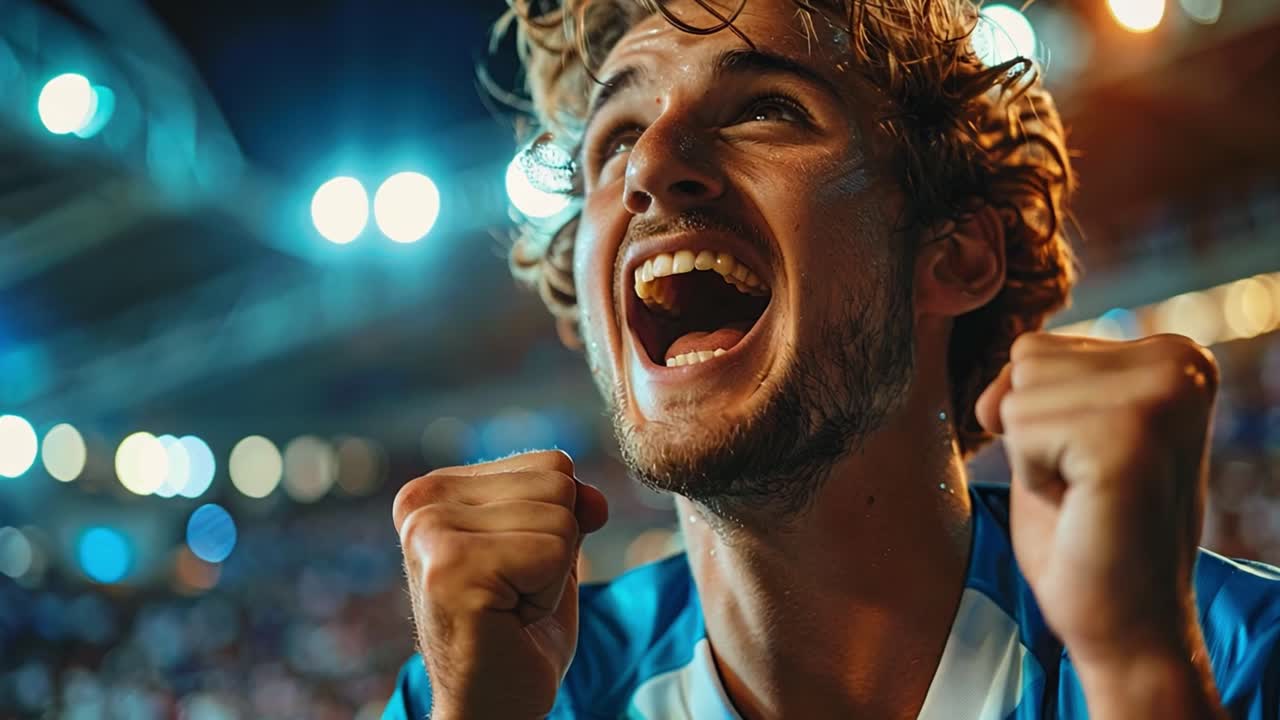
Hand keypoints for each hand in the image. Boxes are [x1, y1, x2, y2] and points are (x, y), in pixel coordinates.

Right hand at [393, 450, 609, 719]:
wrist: (491, 707)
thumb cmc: (517, 631)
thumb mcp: (550, 551)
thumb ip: (569, 507)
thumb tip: (595, 498)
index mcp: (436, 489)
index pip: (551, 463)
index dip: (556, 525)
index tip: (514, 570)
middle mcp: (422, 502)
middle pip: (558, 484)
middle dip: (556, 549)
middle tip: (514, 594)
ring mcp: (431, 534)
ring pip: (560, 519)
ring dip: (551, 575)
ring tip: (510, 605)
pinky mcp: (450, 570)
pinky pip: (552, 554)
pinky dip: (547, 595)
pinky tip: (508, 619)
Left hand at [975, 332, 1216, 667]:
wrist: (1127, 626)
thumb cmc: (1086, 534)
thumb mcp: (1058, 433)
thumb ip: (1035, 383)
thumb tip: (996, 382)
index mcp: (1173, 354)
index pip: (1037, 347)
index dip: (1036, 418)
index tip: (1088, 467)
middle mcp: (1180, 361)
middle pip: (1025, 360)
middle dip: (1032, 433)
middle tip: (1084, 486)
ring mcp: (1162, 393)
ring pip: (1018, 392)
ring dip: (1033, 456)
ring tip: (1085, 496)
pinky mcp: (1130, 433)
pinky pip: (1019, 426)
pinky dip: (1033, 476)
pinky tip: (1082, 506)